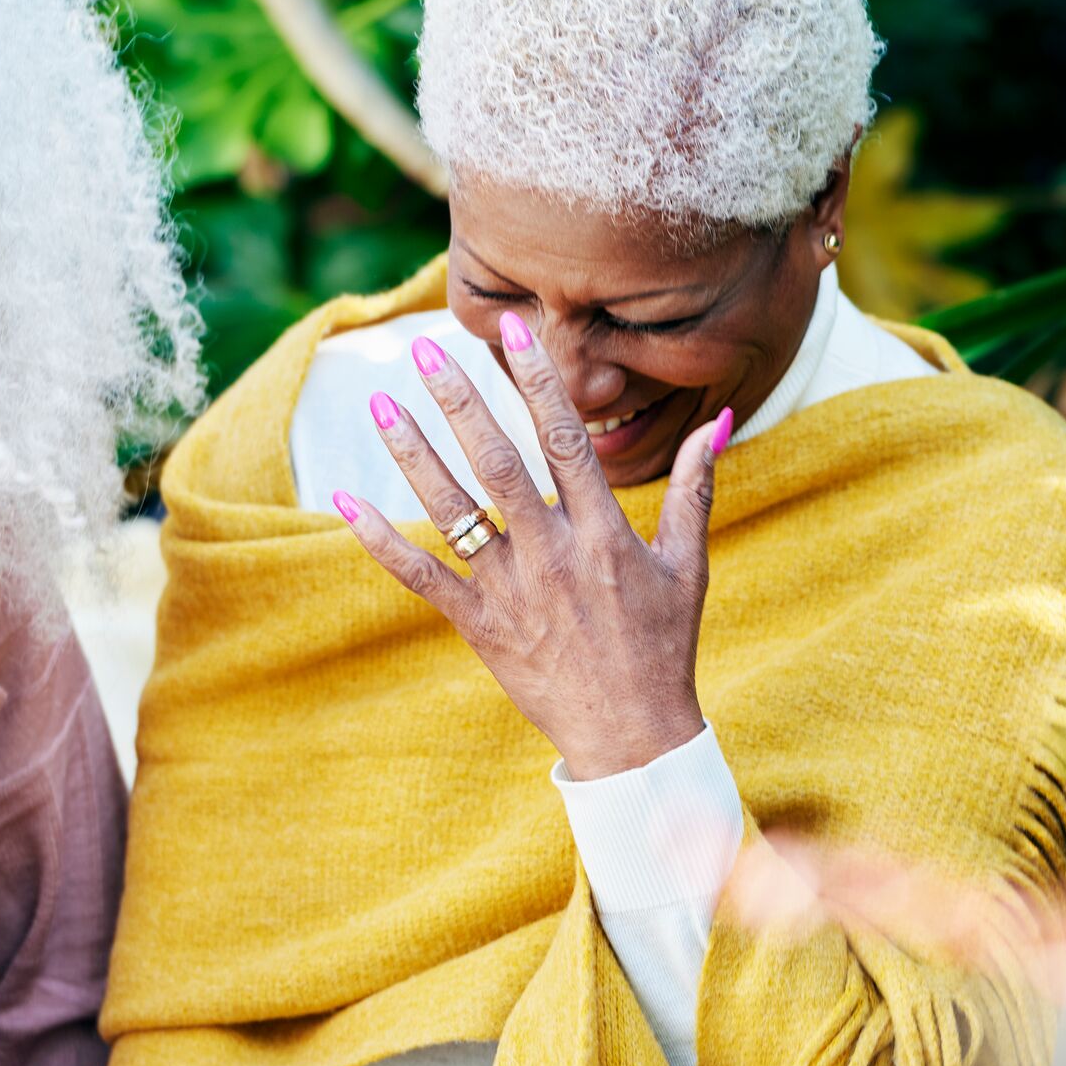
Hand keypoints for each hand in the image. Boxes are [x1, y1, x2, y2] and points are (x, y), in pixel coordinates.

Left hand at [334, 311, 733, 779]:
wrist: (632, 736)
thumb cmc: (663, 645)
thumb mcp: (688, 565)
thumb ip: (694, 488)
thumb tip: (719, 420)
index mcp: (604, 534)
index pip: (566, 440)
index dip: (538, 381)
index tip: (514, 329)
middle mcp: (554, 555)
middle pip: (500, 463)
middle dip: (462, 402)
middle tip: (426, 349)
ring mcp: (512, 592)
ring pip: (455, 511)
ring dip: (415, 454)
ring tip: (380, 402)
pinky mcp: (480, 627)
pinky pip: (423, 578)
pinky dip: (382, 542)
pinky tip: (346, 502)